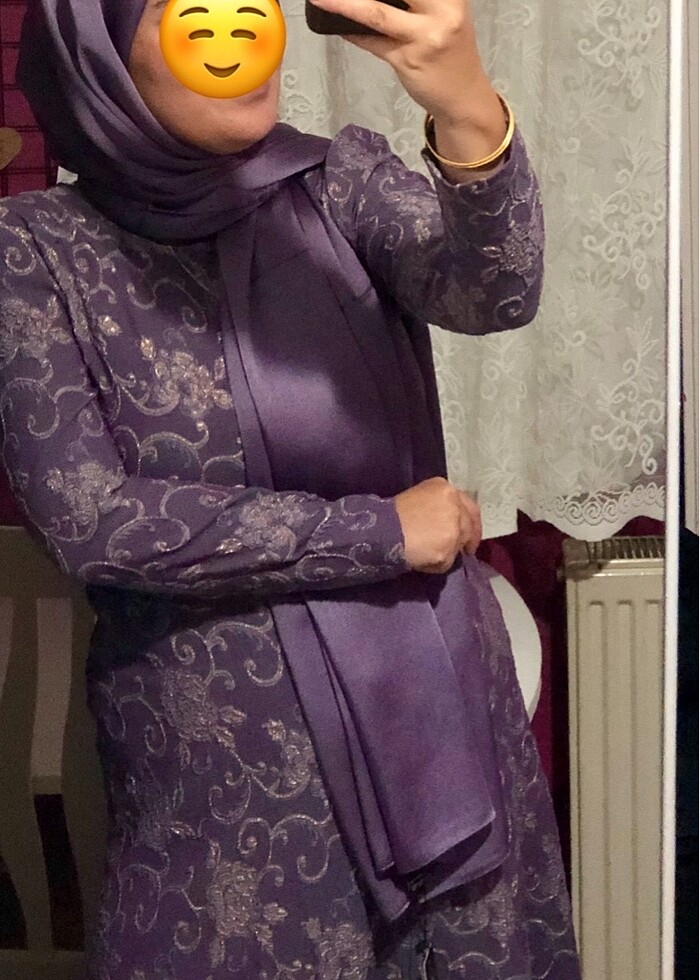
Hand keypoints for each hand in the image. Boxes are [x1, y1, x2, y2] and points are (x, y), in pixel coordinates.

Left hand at [307, 0, 497, 125]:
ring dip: (343, 4)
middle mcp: (442, 10)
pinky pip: (372, 43)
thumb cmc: (449, 48)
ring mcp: (424, 38)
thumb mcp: (444, 12)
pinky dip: (352, 32)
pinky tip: (336, 25)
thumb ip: (416, 1)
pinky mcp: (407, 61)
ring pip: (376, 13)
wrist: (463, 96)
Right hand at [393, 476, 481, 573]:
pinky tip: (423, 559)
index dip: (471, 523)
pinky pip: (448, 561)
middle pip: (469, 526)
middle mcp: (454, 504)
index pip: (469, 507)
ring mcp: (454, 526)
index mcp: (445, 489)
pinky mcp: (449, 546)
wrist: (383, 530)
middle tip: (461, 552)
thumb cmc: (393, 514)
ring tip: (429, 554)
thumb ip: (438, 506)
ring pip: (459, 545)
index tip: (469, 535)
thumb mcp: (419, 498)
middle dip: (466, 540)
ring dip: (448, 552)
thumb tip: (449, 524)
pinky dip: (438, 564)